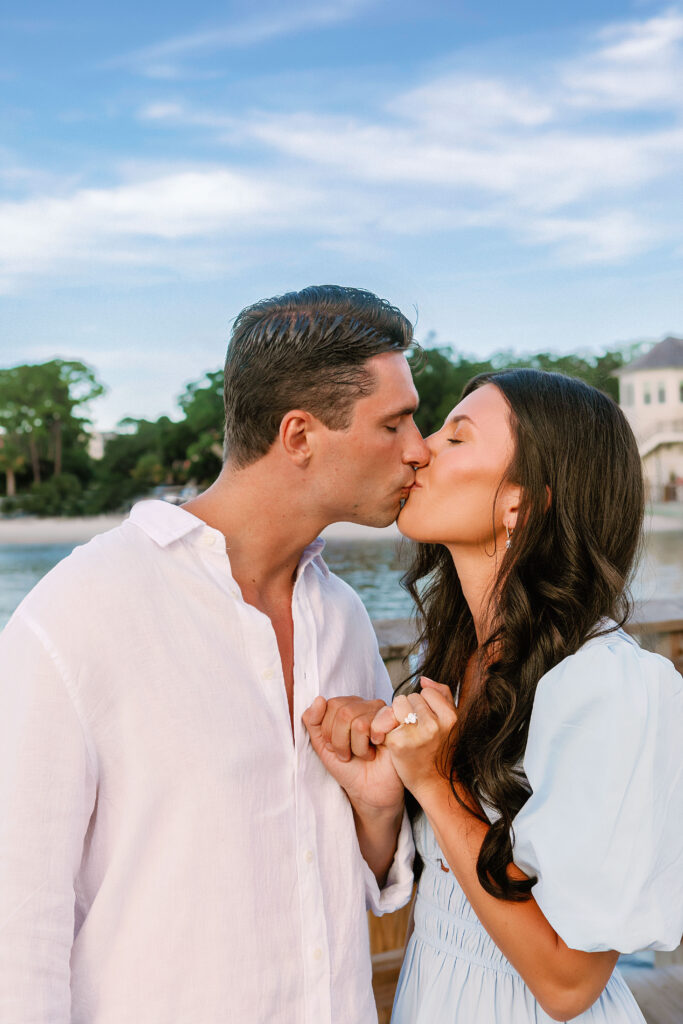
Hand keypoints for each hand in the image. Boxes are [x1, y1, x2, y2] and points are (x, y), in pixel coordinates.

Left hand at [302, 696, 403, 814]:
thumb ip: (313, 721)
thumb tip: (318, 699)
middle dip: (340, 741)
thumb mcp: (322, 744)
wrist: (368, 791)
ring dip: (356, 747)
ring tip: (364, 754)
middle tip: (349, 754)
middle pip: (343, 711)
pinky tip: (377, 749)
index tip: (334, 748)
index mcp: (349, 706)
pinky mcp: (396, 723)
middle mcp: (366, 706)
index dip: (328, 731)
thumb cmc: (348, 767)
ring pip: (357, 721)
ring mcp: (382, 713)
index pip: (330, 704)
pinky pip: (375, 724)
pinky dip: (369, 745)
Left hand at [382, 678, 457, 800]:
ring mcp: (416, 734)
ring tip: (404, 733)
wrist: (433, 782)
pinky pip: (384, 721)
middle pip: (408, 698)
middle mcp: (434, 725)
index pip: (426, 692)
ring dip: (395, 716)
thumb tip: (423, 680)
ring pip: (395, 705)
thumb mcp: (450, 722)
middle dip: (408, 710)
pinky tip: (394, 741)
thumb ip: (441, 695)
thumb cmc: (440, 749)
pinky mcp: (398, 743)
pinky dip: (385, 729)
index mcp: (450, 717)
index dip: (422, 705)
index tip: (424, 721)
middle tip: (413, 730)